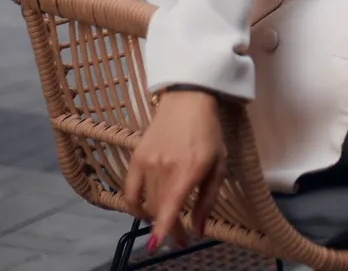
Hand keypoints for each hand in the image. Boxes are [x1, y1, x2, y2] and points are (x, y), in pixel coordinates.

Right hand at [123, 90, 226, 251]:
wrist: (187, 101)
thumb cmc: (209, 134)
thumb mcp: (218, 166)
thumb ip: (208, 200)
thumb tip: (198, 230)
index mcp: (188, 170)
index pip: (170, 205)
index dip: (164, 229)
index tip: (159, 246)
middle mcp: (164, 168)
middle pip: (160, 209)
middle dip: (169, 228)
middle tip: (180, 237)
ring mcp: (147, 163)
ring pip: (147, 202)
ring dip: (156, 218)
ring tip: (167, 223)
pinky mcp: (136, 158)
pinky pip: (129, 191)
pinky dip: (134, 206)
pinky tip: (145, 212)